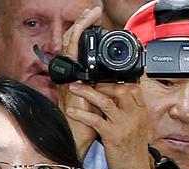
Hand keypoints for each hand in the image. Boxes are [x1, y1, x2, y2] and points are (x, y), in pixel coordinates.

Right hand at [57, 5, 103, 158]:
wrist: (80, 136)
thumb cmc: (90, 123)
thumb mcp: (101, 100)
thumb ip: (106, 88)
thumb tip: (119, 81)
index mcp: (79, 76)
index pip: (81, 48)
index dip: (87, 33)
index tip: (96, 21)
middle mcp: (72, 72)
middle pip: (74, 39)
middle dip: (83, 22)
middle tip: (93, 9)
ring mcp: (68, 73)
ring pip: (71, 40)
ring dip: (80, 23)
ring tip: (90, 12)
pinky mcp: (69, 76)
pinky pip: (70, 51)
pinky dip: (77, 36)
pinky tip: (83, 27)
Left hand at [65, 80, 158, 168]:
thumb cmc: (133, 156)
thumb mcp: (136, 130)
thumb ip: (128, 114)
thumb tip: (114, 102)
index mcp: (142, 114)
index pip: (134, 88)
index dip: (118, 80)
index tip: (104, 80)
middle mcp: (135, 117)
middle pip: (120, 89)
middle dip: (101, 83)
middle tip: (88, 84)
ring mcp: (125, 126)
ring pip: (106, 100)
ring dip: (87, 92)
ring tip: (75, 88)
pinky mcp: (113, 136)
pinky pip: (95, 119)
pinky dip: (81, 114)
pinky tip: (72, 112)